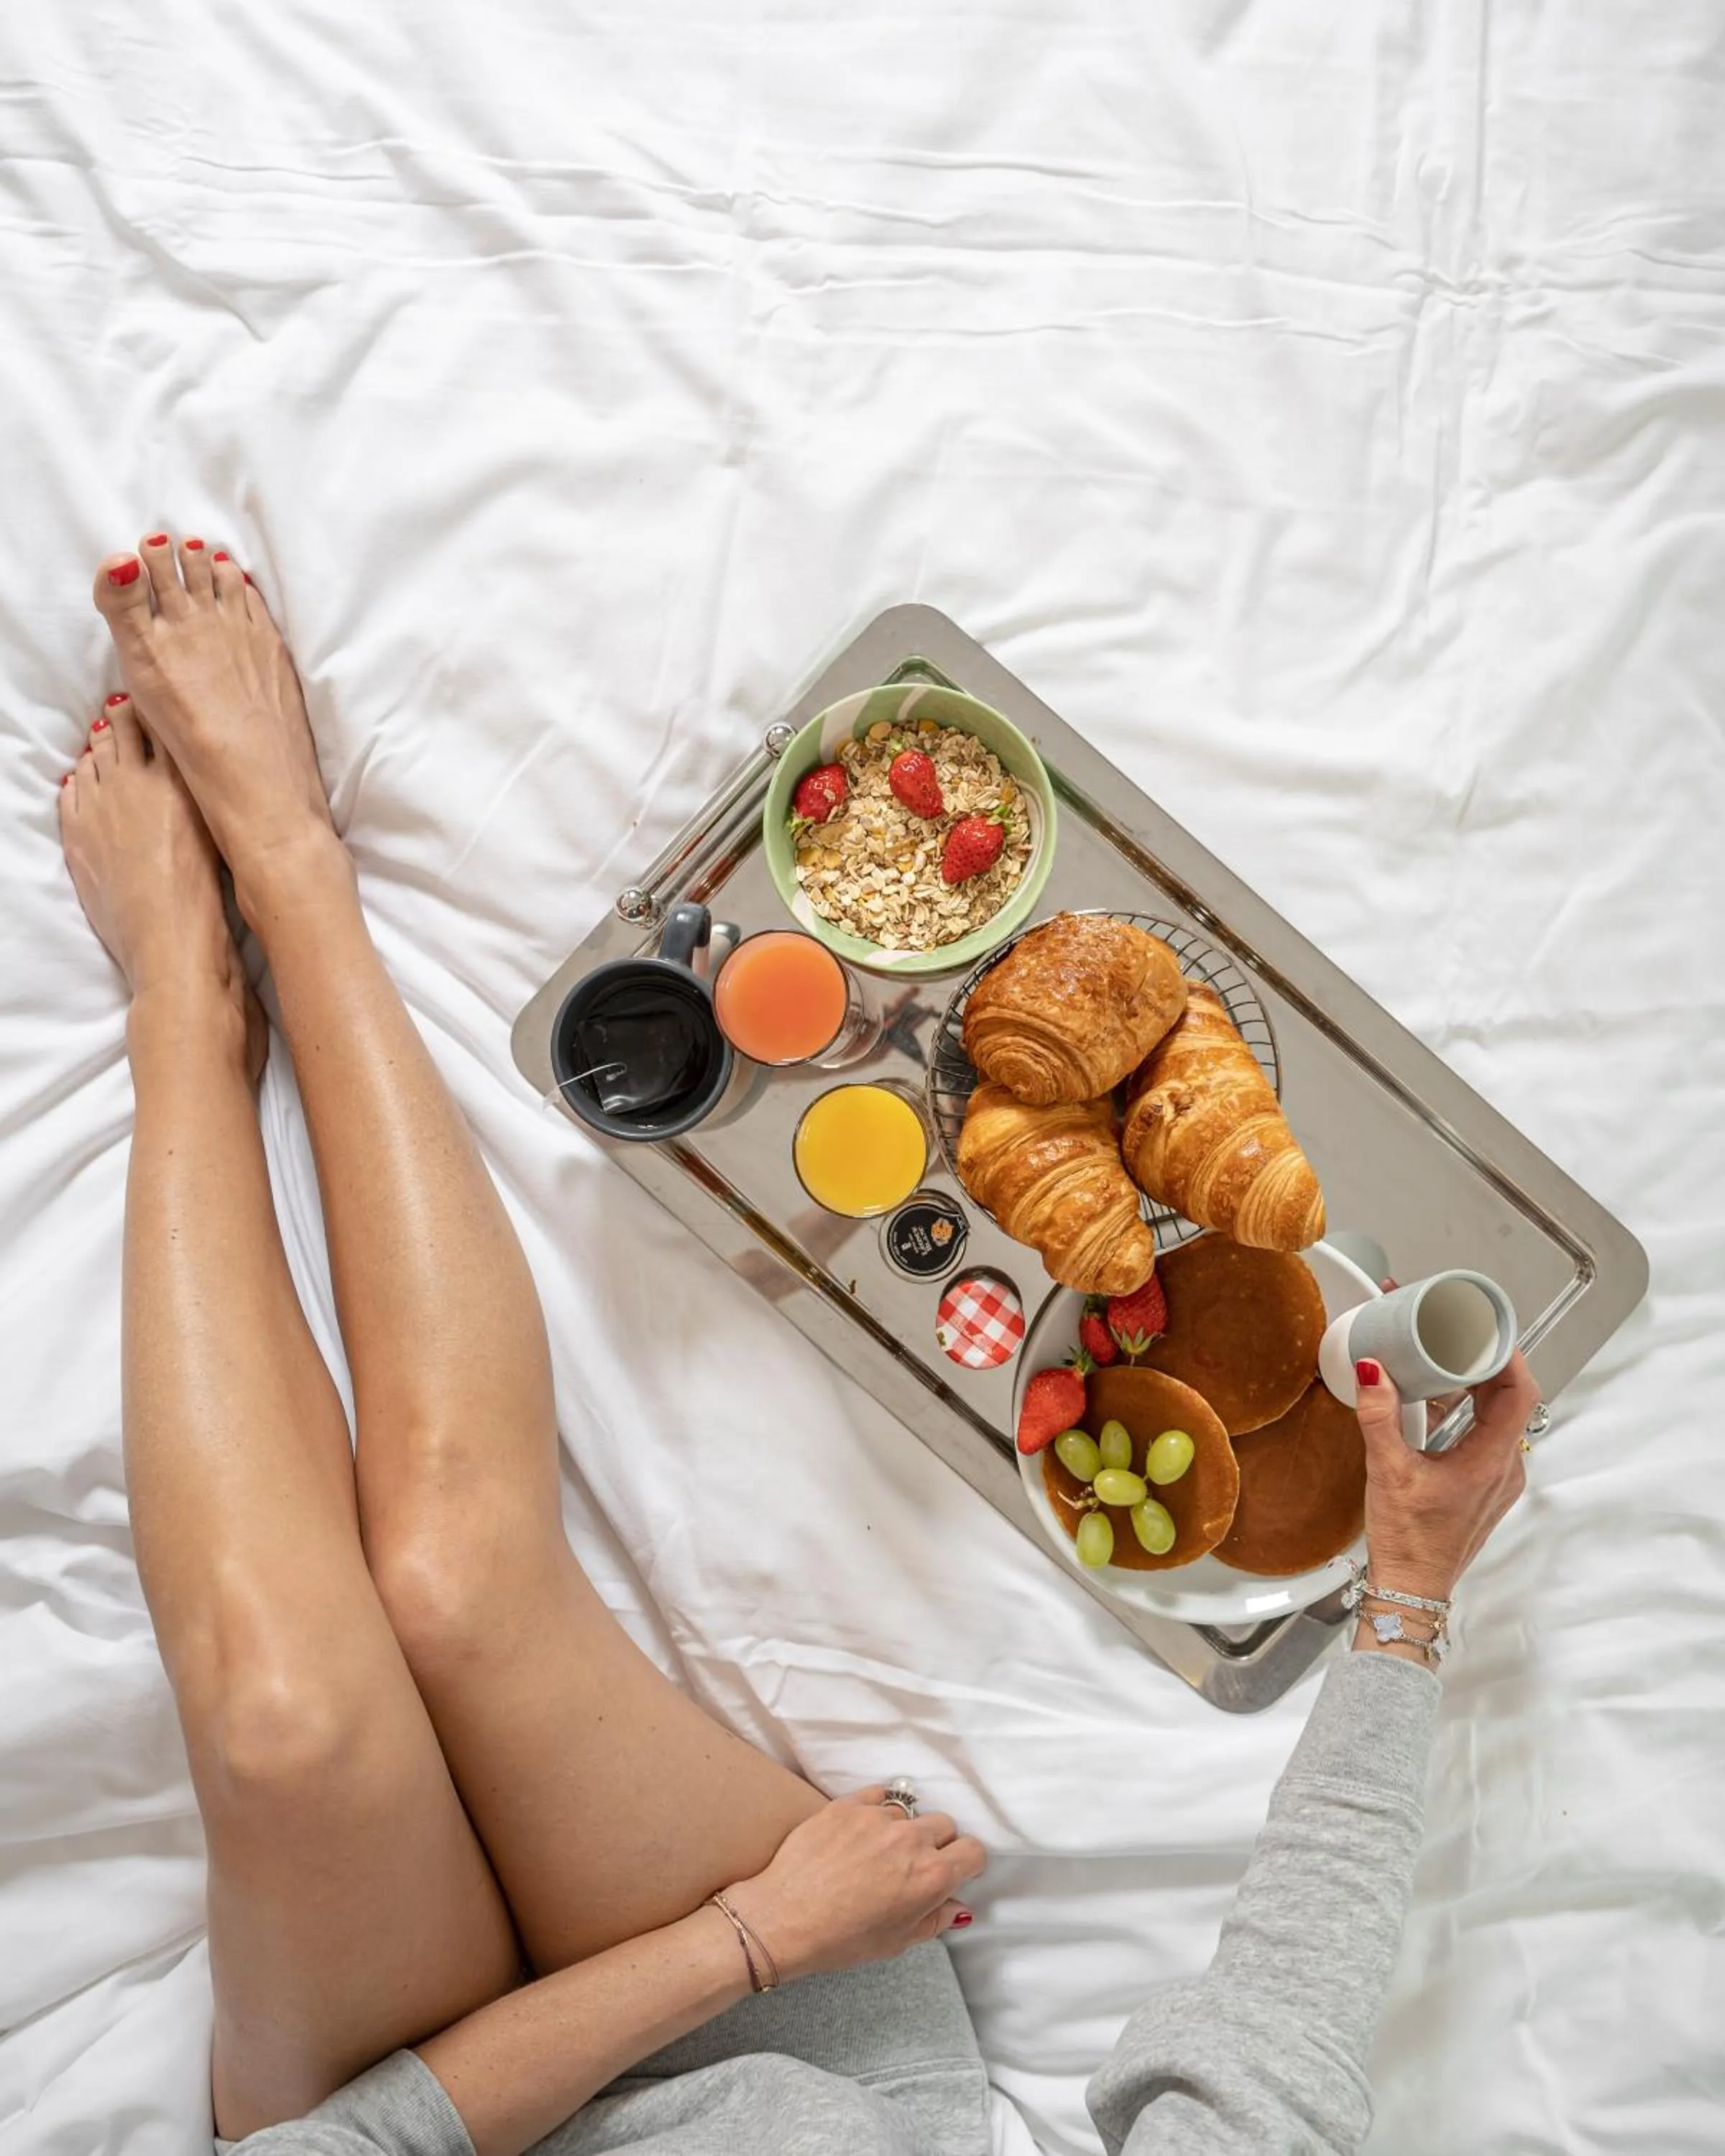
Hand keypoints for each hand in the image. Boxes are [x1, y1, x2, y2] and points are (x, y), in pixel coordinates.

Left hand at [722, 1788, 986, 1982]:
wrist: (783, 1918)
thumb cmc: (841, 1940)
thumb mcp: (897, 1942)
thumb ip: (935, 1920)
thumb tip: (957, 1906)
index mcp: (930, 1877)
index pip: (973, 1851)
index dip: (966, 1863)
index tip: (954, 1871)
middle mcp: (910, 1840)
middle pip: (945, 1825)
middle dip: (938, 1844)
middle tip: (913, 1865)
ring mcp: (878, 1817)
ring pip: (910, 1812)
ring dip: (903, 1829)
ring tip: (879, 1853)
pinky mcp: (848, 1804)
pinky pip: (879, 1796)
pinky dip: (878, 1810)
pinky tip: (864, 1831)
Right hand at [1354, 1349, 1537, 1602]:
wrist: (1411, 1587)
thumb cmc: (1408, 1540)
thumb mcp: (1387, 1471)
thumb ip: (1380, 1416)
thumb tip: (1372, 1371)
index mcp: (1491, 1461)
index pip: (1519, 1393)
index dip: (1508, 1356)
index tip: (1487, 1331)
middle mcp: (1505, 1468)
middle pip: (1510, 1400)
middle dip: (1483, 1364)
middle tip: (1456, 1336)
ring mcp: (1498, 1478)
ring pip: (1497, 1417)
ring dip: (1473, 1388)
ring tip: (1442, 1363)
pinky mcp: (1484, 1484)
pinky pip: (1485, 1436)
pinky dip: (1465, 1413)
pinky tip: (1433, 1406)